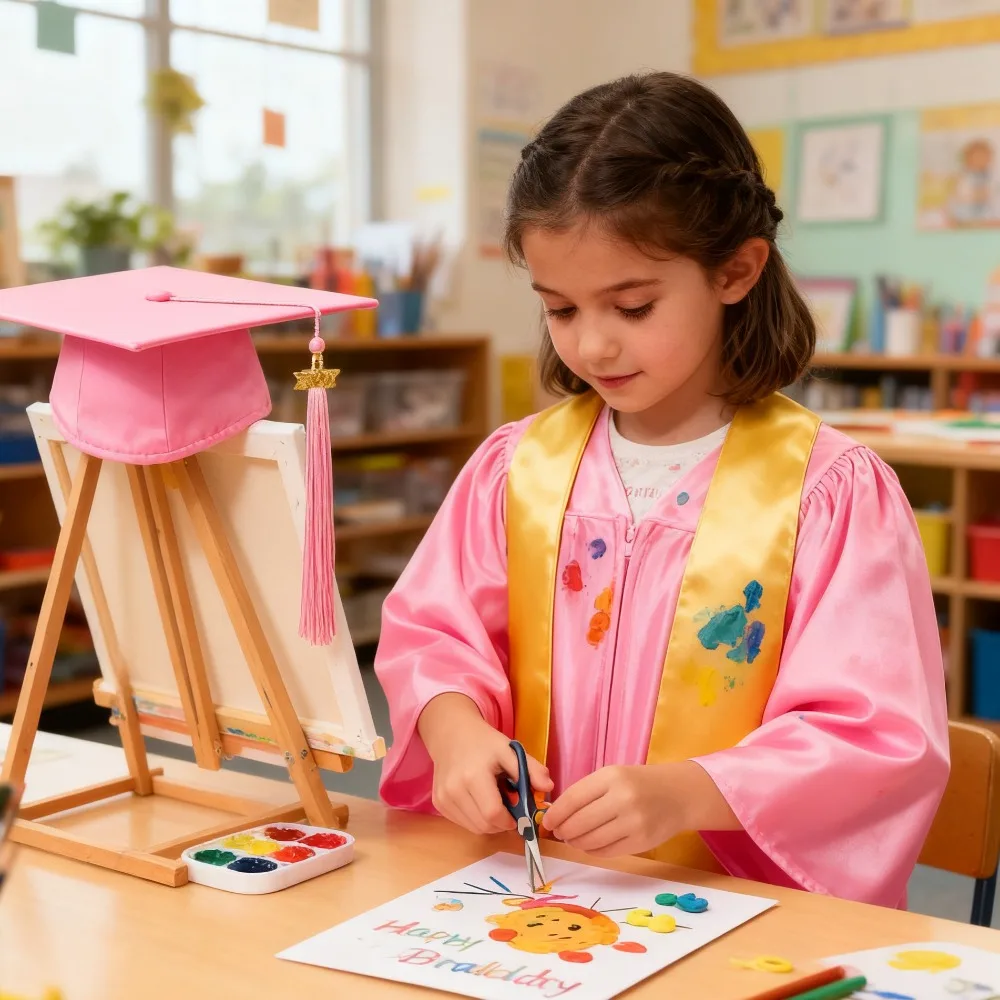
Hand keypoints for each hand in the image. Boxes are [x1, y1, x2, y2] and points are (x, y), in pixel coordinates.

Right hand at [418, 693, 552, 835]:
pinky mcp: (438, 802)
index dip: (510, 820)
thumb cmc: (484, 742)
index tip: (518, 814)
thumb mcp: (510, 750)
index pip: (493, 814)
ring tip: (493, 800)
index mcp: (474, 776)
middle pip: (484, 825)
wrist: (452, 733)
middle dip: (501, 823)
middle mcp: (454, 789)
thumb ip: (531, 769)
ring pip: (473, 827)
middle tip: (508, 807)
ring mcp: (444, 797)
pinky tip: (478, 800)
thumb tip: (549, 787)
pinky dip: (475, 819)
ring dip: (488, 822)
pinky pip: (462, 822)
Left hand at [541, 761, 738, 857]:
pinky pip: (607, 851)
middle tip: (560, 832)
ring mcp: (633, 822)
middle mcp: (622, 798)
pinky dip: (593, 850)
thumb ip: (587, 792)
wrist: (678, 795)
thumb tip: (555, 814)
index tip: (547, 822)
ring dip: (577, 842)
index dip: (556, 814)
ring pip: (591, 841)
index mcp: (611, 776)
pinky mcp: (641, 842)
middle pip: (579, 823)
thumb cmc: (639, 783)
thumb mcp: (613, 776)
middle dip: (564, 831)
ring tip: (575, 838)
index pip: (573, 798)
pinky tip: (592, 845)